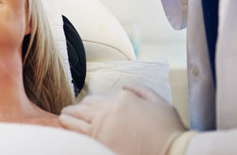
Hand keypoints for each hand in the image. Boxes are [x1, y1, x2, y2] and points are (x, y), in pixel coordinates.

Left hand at [59, 85, 185, 154]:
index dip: (92, 103)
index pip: (98, 97)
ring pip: (76, 116)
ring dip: (68, 116)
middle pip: (85, 105)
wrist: (174, 152)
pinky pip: (77, 131)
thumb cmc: (169, 130)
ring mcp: (103, 125)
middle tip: (71, 112)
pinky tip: (63, 124)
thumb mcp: (160, 102)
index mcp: (123, 98)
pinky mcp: (100, 141)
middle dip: (78, 108)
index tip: (89, 108)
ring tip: (63, 117)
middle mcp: (110, 108)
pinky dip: (68, 126)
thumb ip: (141, 91)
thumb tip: (125, 87)